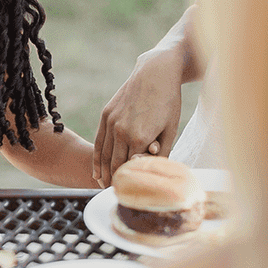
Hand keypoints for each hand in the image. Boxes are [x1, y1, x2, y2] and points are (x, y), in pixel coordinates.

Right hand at [93, 47, 183, 186]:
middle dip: (114, 181)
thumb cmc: (168, 102)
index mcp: (139, 137)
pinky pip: (98, 140)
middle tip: (115, 194)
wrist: (155, 73)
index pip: (130, 168)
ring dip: (102, 172)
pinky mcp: (106, 114)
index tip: (129, 194)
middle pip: (114, 164)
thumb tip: (152, 171)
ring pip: (102, 154)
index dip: (130, 183)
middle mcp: (120, 131)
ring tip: (103, 185)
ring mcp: (110, 121)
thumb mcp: (171, 130)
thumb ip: (162, 153)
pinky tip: (96, 170)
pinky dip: (96, 158)